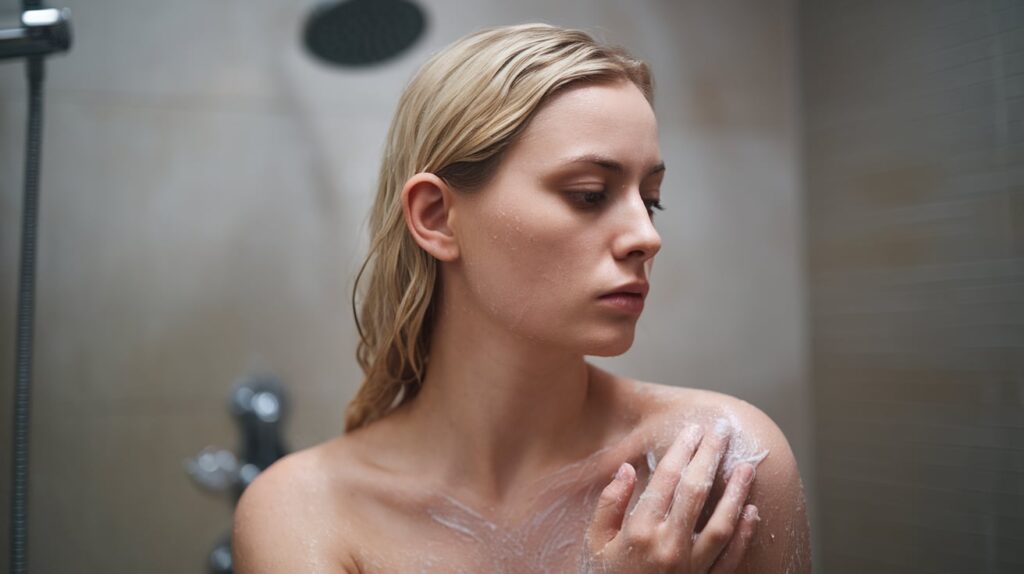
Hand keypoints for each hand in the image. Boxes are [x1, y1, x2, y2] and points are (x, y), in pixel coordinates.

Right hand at [581, 424, 758, 572]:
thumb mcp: (595, 543)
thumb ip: (610, 505)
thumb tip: (628, 470)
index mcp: (640, 531)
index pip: (666, 480)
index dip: (681, 451)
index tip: (692, 430)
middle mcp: (669, 546)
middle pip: (696, 492)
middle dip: (710, 457)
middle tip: (722, 431)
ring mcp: (691, 567)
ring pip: (721, 523)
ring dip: (736, 492)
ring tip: (746, 466)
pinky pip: (731, 557)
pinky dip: (744, 534)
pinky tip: (752, 511)